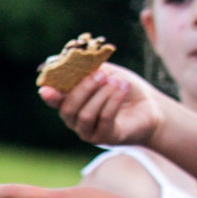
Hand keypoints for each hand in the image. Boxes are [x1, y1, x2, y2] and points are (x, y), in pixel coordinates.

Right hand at [42, 63, 168, 148]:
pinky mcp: (106, 138)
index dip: (50, 96)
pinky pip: (105, 119)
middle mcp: (76, 121)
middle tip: (101, 74)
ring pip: (86, 115)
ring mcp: (89, 132)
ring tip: (118, 81)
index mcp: (72, 104)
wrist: (150, 106)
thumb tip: (70, 60)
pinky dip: (114, 101)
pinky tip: (124, 87)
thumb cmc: (124, 88)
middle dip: (84, 89)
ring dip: (102, 95)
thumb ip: (89, 69)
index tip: (45, 89)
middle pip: (69, 109)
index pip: (56, 102)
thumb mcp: (107, 73)